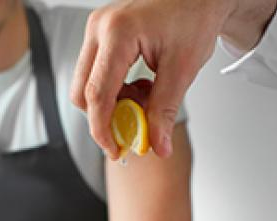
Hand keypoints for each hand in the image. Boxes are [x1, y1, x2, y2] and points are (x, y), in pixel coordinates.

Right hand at [71, 0, 234, 158]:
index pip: (97, 94)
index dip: (102, 129)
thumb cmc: (194, 16)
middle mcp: (99, 28)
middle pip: (82, 92)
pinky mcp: (99, 35)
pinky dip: (113, 90)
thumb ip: (164, 110)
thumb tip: (156, 145)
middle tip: (133, 126)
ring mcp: (96, 30)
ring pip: (85, 85)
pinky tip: (137, 85)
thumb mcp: (183, 68)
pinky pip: (93, 74)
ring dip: (111, 103)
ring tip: (143, 97)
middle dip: (105, 117)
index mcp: (119, 33)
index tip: (115, 149)